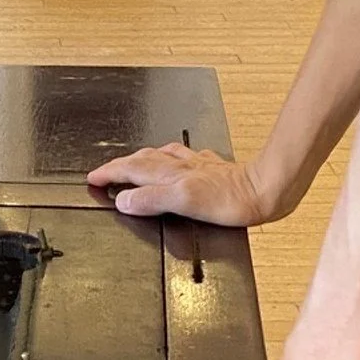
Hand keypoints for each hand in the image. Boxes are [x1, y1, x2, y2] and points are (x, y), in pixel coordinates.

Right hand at [87, 143, 276, 224]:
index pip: (130, 170)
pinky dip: (172, 159)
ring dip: (143, 159)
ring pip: (162, 156)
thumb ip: (151, 199)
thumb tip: (123, 200)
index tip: (93, 178)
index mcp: (170, 173)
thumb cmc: (231, 200)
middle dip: (121, 165)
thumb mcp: (183, 202)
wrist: (266, 191)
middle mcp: (181, 166)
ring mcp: (197, 166)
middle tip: (106, 172)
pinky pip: (185, 159)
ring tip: (134, 162)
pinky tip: (179, 162)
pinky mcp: (213, 170)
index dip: (109, 174)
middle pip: (142, 160)